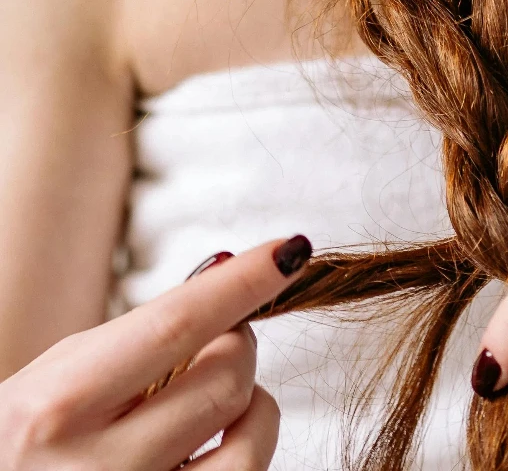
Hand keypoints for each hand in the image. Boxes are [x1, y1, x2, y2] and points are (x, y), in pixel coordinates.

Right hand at [0, 235, 312, 470]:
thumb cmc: (19, 447)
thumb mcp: (50, 382)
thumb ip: (134, 338)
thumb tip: (223, 279)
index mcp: (54, 410)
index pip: (174, 327)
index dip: (240, 284)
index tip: (288, 251)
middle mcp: (98, 468)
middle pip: (226, 379)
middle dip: (237, 342)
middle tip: (221, 336)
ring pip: (252, 431)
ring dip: (250, 395)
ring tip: (210, 391)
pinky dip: (249, 439)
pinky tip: (218, 434)